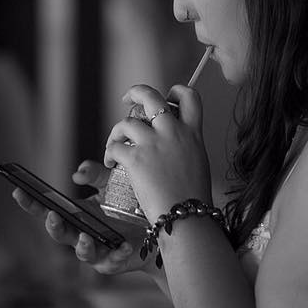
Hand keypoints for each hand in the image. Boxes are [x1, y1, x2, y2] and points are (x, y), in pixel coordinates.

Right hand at [12, 160, 151, 274]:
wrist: (156, 227)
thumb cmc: (128, 205)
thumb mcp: (111, 184)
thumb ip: (95, 175)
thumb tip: (77, 173)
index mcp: (76, 214)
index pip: (47, 209)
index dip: (31, 203)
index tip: (18, 191)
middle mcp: (81, 233)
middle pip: (60, 233)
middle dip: (54, 226)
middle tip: (53, 217)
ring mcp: (96, 250)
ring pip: (82, 253)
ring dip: (82, 246)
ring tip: (86, 237)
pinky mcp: (114, 261)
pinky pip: (112, 261)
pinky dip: (116, 254)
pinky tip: (123, 246)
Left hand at [103, 84, 211, 220]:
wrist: (185, 216)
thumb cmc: (193, 197)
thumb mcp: (198, 163)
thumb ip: (186, 147)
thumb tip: (175, 145)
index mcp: (192, 133)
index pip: (189, 97)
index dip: (176, 91)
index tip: (166, 98)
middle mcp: (173, 132)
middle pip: (151, 96)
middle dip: (135, 92)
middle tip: (126, 99)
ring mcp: (153, 144)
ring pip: (126, 122)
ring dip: (116, 132)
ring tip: (114, 144)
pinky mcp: (136, 158)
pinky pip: (115, 147)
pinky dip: (110, 153)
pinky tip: (112, 163)